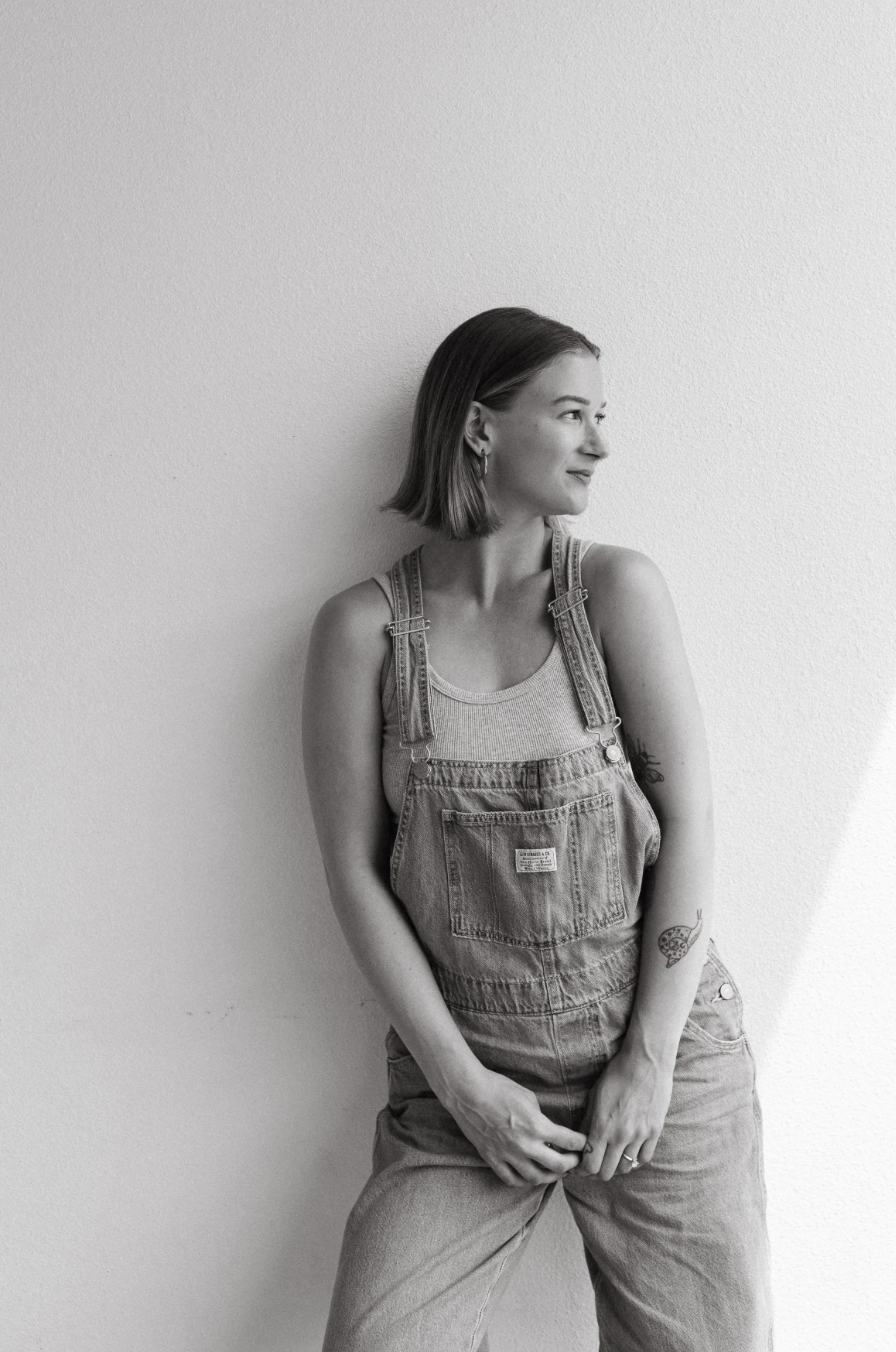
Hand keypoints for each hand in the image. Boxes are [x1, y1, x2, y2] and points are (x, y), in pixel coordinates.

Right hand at [445, 1066, 587, 1187]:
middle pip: (558, 1165)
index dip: (581, 1143)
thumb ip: (541, 1117)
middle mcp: (525, 1145)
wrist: (468, 1092)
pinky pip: (511, 1179)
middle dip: (572, 1164)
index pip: (569, 1141)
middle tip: (575, 1160)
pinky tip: (529, 1176)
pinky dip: (523, 1181)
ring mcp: (508, 1155)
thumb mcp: (528, 1097)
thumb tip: (548, 1130)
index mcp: (537, 1126)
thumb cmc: (499, 1088)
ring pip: (536, 1178)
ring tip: (555, 1172)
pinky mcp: (492, 1159)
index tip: (584, 1143)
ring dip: (550, 1177)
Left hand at [567, 1044, 674, 1180]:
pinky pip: (644, 1158)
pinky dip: (635, 1159)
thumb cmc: (617, 1074)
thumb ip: (588, 1122)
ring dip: (616, 1166)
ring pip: (625, 1168)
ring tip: (611, 1158)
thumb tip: (580, 1141)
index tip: (579, 1167)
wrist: (646, 1061)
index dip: (582, 1170)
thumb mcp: (595, 1096)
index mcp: (602, 1126)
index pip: (589, 1164)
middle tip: (594, 1165)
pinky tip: (629, 1152)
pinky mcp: (655, 1132)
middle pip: (606, 1172)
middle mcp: (621, 1135)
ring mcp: (640, 1135)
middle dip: (597, 1171)